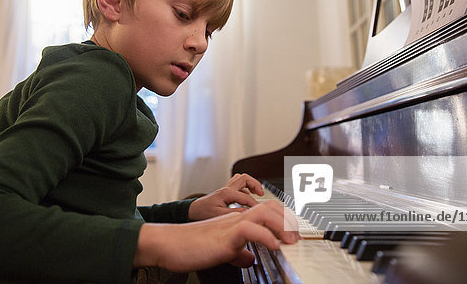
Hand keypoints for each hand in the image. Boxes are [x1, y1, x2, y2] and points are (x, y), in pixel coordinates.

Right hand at [134, 200, 298, 271]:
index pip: (266, 211)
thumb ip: (237, 252)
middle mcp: (236, 218)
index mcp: (236, 221)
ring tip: (291, 241)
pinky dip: (266, 237)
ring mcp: (230, 224)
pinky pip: (250, 229)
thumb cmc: (190, 246)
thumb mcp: (221, 251)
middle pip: (270, 207)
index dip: (284, 219)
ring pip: (264, 212)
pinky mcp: (224, 235)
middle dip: (289, 220)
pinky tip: (274, 247)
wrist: (168, 244)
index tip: (296, 232)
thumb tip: (250, 259)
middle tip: (298, 237)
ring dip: (282, 225)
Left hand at [188, 173, 264, 220]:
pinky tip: (247, 197)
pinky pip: (238, 185)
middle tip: (261, 194)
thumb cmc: (203, 212)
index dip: (255, 205)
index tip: (260, 211)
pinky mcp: (226, 192)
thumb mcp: (218, 215)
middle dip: (255, 184)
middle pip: (245, 178)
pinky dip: (245, 188)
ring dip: (250, 184)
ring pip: (241, 179)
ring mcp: (227, 189)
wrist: (194, 210)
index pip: (246, 197)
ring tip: (257, 192)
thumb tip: (248, 213)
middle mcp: (227, 188)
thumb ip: (234, 214)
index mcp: (226, 193)